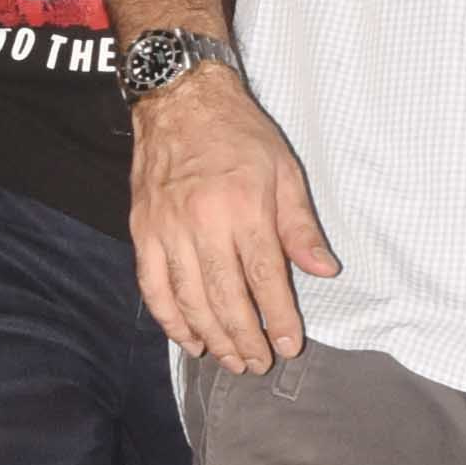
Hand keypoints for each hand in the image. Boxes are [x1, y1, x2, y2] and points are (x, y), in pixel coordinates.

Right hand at [129, 65, 338, 369]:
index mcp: (245, 207)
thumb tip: (323, 270)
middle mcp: (203, 222)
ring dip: (211, 337)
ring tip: (230, 361)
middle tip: (259, 365)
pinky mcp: (142, 231)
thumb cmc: (239, 134)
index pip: (265, 278)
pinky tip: (188, 340)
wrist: (179, 100)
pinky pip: (153, 287)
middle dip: (245, 338)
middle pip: (226, 297)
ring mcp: (167, 229)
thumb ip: (300, 226)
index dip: (278, 318)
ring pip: (189, 299)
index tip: (288, 345)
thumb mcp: (284, 170)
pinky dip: (170, 320)